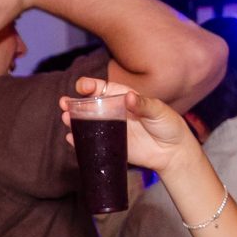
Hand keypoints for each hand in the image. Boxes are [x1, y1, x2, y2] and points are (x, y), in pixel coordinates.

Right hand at [58, 76, 200, 176]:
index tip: (82, 87)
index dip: (90, 85)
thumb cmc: (168, 125)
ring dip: (73, 120)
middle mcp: (113, 112)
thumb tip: (130, 98)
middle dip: (74, 103)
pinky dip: (79, 142)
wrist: (173, 151)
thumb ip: (144, 105)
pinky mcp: (111, 146)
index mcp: (123, 98)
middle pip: (89, 105)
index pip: (102, 89)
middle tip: (63, 103)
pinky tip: (71, 139)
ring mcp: (110, 130)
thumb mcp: (159, 111)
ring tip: (64, 119)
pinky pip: (92, 143)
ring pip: (87, 123)